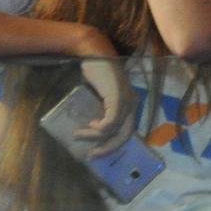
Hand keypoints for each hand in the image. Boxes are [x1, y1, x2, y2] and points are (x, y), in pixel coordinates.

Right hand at [72, 30, 136, 155]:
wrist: (93, 53)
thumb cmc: (94, 73)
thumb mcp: (98, 98)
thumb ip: (99, 111)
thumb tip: (90, 131)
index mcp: (131, 103)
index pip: (128, 131)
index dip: (114, 144)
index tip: (98, 152)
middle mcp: (133, 103)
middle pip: (126, 135)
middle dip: (109, 148)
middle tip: (92, 156)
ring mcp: (127, 100)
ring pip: (115, 130)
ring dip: (94, 137)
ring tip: (78, 135)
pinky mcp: (118, 98)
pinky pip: (110, 123)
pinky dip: (97, 129)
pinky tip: (88, 126)